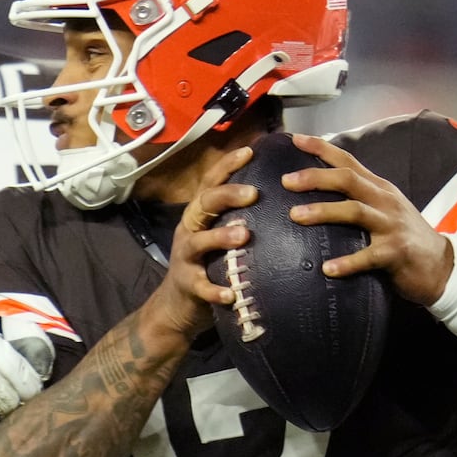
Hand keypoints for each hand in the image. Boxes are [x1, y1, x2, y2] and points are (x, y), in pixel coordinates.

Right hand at [146, 145, 258, 340]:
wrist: (178, 305)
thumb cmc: (209, 264)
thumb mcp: (220, 236)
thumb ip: (240, 218)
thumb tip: (278, 196)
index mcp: (201, 215)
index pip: (212, 183)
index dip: (227, 165)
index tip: (250, 151)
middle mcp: (190, 230)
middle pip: (204, 205)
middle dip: (227, 195)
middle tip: (253, 193)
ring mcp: (186, 257)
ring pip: (199, 242)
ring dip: (220, 237)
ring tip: (243, 234)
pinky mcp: (188, 286)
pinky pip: (201, 286)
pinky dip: (215, 290)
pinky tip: (230, 293)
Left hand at [282, 133, 454, 304]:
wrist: (442, 266)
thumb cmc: (406, 238)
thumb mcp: (386, 209)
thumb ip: (360, 198)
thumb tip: (320, 192)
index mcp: (380, 188)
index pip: (348, 160)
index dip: (321, 148)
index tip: (294, 139)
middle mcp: (385, 201)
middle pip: (347, 180)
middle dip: (315, 177)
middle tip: (286, 181)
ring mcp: (392, 225)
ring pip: (354, 211)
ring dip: (323, 212)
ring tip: (296, 216)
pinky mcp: (397, 252)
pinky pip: (368, 256)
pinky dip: (347, 262)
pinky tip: (327, 269)